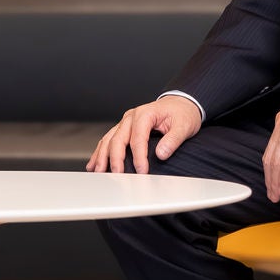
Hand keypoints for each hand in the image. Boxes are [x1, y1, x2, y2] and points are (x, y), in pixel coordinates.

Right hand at [88, 94, 202, 174]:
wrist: (180, 104)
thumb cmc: (182, 114)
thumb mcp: (184, 126)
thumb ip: (173, 140)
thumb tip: (161, 154)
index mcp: (145, 114)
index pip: (137, 138)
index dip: (138, 156)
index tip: (142, 171)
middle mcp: (131, 116)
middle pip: (118, 139)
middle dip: (116, 158)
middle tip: (117, 175)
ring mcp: (125, 122)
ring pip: (109, 139)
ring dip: (102, 156)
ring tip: (98, 171)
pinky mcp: (124, 128)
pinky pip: (108, 139)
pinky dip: (101, 152)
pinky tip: (95, 163)